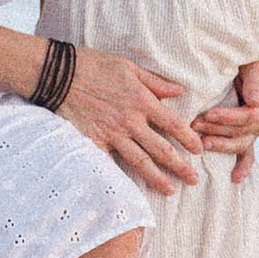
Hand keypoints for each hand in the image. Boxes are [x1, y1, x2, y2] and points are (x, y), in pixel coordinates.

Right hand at [59, 45, 204, 193]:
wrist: (59, 75)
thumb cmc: (95, 66)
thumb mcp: (129, 67)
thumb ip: (155, 82)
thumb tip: (179, 92)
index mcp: (142, 101)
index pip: (173, 124)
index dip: (188, 139)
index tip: (199, 150)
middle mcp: (130, 121)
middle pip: (161, 149)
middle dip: (180, 166)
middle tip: (194, 179)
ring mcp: (112, 134)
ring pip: (139, 161)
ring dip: (157, 177)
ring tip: (170, 191)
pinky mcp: (93, 142)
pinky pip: (109, 164)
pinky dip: (119, 178)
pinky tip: (129, 191)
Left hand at [191, 59, 258, 183]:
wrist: (251, 68)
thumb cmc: (252, 63)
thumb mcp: (256, 65)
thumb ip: (254, 81)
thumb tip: (254, 101)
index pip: (249, 116)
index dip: (228, 117)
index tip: (208, 114)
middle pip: (241, 131)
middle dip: (217, 130)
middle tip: (194, 126)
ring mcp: (258, 132)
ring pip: (239, 144)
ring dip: (219, 145)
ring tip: (201, 144)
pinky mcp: (249, 137)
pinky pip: (247, 155)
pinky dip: (243, 168)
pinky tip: (235, 179)